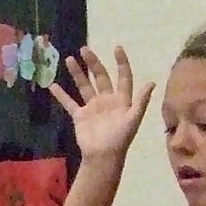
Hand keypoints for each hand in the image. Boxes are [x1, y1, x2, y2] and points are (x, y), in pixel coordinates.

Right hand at [47, 46, 153, 162]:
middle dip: (93, 63)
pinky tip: (53, 85)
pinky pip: (69, 103)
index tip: (116, 48)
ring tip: (69, 59)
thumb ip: (141, 100)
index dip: (121, 63)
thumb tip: (152, 82)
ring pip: (84, 86)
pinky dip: (61, 95)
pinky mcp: (80, 116)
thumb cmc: (120, 139)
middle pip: (100, 77)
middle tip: (84, 49)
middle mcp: (107, 100)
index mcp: (122, 100)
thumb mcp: (133, 119)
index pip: (123, 77)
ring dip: (77, 73)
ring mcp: (93, 107)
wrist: (103, 157)